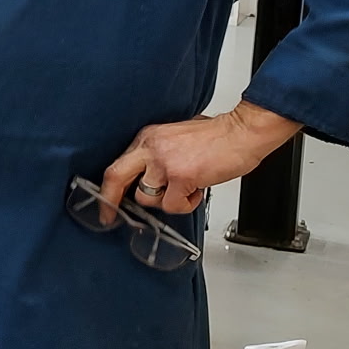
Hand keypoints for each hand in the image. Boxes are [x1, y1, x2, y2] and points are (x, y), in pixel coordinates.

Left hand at [101, 101, 301, 216]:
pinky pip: (172, 205)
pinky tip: (198, 191)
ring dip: (167, 202)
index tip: (106, 201)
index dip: (109, 186)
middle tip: (109, 216)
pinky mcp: (180, 176)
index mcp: (148, 138)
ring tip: (186, 190)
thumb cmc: (218, 137)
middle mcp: (151, 148)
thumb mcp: (176, 138)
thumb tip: (150, 177)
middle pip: (115, 176)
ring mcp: (164, 162)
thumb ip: (160, 155)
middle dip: (109, 200)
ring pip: (147, 198)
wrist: (242, 132)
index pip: (118, 164)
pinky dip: (186, 205)